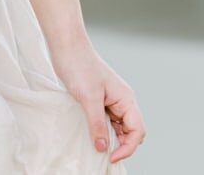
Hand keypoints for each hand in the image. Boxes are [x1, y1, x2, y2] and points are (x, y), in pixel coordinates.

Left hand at [50, 40, 145, 162]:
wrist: (66, 46)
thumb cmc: (79, 66)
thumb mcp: (88, 97)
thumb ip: (97, 123)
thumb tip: (102, 147)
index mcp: (126, 99)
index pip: (137, 130)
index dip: (127, 147)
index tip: (111, 156)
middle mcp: (122, 101)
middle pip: (130, 131)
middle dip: (120, 145)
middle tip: (102, 153)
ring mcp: (110, 101)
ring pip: (117, 128)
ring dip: (110, 138)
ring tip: (95, 145)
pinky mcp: (98, 100)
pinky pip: (106, 121)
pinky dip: (101, 130)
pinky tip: (90, 133)